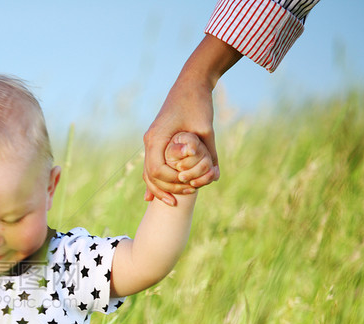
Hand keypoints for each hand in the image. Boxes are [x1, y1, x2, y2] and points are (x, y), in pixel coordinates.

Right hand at [143, 35, 240, 204]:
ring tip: (172, 200)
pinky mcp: (157, 139)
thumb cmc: (198, 103)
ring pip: (148, 172)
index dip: (170, 183)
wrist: (191, 83)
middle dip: (164, 189)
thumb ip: (209, 153)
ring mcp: (152, 140)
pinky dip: (155, 180)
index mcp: (158, 137)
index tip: (187, 186)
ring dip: (159, 187)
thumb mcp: (206, 129)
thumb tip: (216, 176)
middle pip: (149, 174)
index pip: (155, 170)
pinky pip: (152, 164)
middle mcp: (151, 140)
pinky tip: (153, 195)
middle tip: (182, 198)